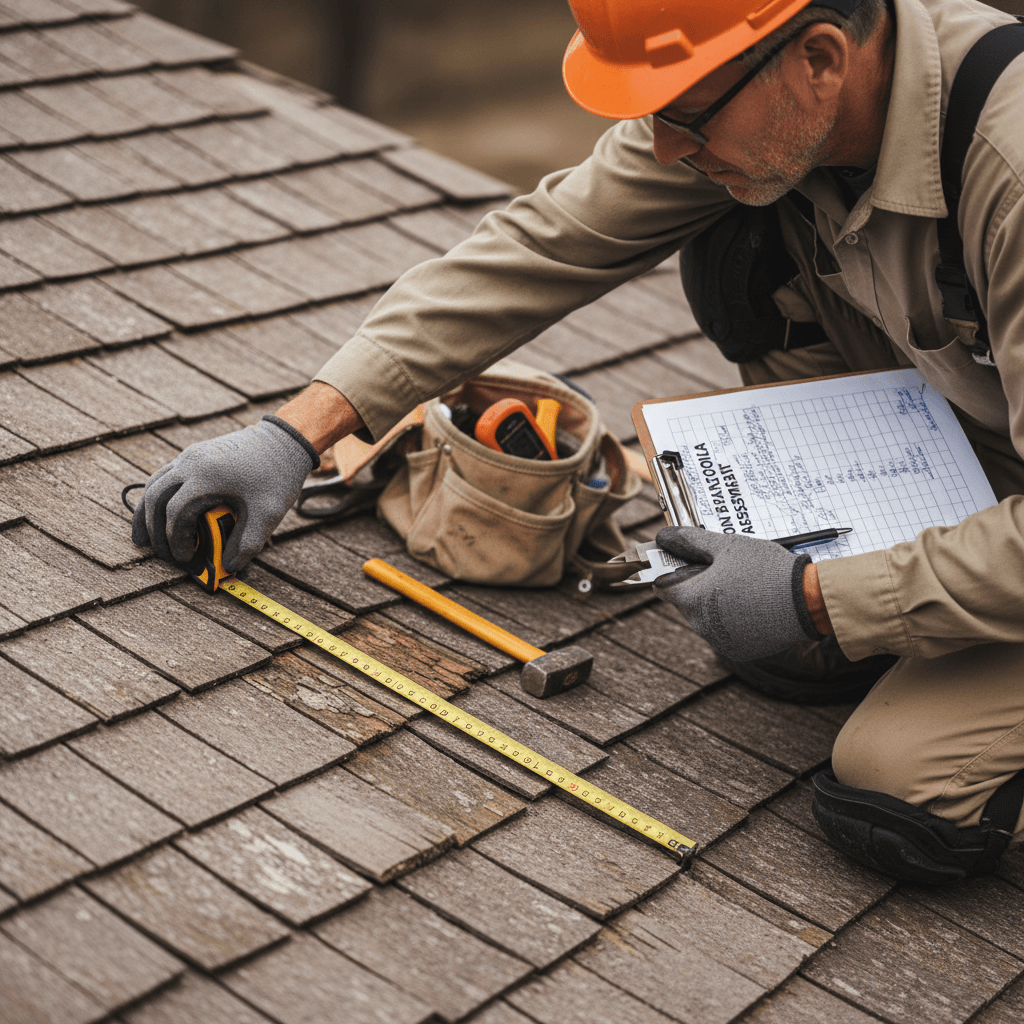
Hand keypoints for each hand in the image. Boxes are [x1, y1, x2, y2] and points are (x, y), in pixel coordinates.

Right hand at [132, 416, 318, 572]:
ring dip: (146, 512)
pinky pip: (165, 477)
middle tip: (157, 553)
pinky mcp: (194, 454)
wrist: (284, 439)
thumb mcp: (268, 513)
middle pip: (155, 498)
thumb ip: (248, 543)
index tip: (185, 558)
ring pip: (154, 485)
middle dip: (152, 529)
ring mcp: (190, 456)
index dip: (175, 540)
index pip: (175, 513)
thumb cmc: (277, 474)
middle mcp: (191, 463)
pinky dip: (158, 497)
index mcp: (206, 477)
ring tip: (143, 537)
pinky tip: (160, 513)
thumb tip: (230, 567)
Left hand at [652, 526, 821, 661]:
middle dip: (697, 586)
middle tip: (723, 571)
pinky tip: (752, 605)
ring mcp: (719, 641)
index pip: (663, 586)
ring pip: (705, 617)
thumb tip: (664, 537)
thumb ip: (690, 541)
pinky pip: (724, 632)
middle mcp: (700, 625)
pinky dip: (732, 620)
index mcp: (692, 599)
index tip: (683, 563)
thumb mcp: (726, 545)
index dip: (670, 572)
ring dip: (715, 604)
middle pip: (685, 602)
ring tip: (742, 587)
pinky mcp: (738, 651)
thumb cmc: (765, 569)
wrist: (806, 600)